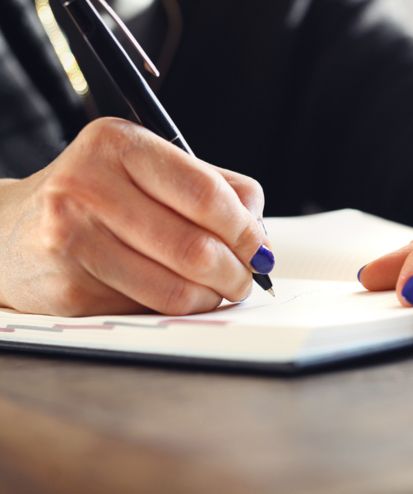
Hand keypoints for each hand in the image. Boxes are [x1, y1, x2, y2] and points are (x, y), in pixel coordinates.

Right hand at [0, 118, 271, 315]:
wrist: (7, 231)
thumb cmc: (93, 196)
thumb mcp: (146, 169)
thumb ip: (212, 187)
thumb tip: (260, 230)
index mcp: (118, 144)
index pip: (206, 193)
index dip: (246, 229)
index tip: (261, 248)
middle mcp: (88, 184)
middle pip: (195, 246)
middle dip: (237, 271)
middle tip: (247, 278)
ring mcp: (71, 237)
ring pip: (176, 287)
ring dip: (212, 296)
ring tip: (219, 290)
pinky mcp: (67, 285)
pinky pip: (148, 308)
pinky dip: (176, 308)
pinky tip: (177, 295)